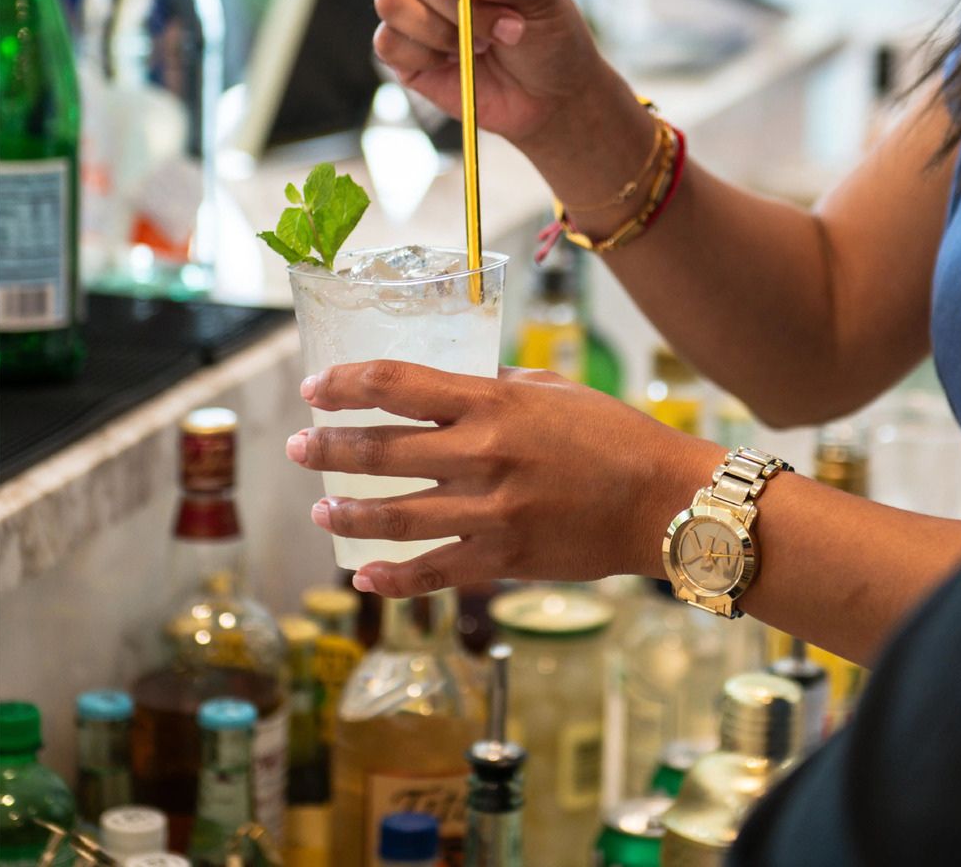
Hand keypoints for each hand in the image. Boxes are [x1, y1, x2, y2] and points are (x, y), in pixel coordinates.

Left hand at [286, 360, 720, 597]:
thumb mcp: (552, 389)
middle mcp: (483, 456)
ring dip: (346, 515)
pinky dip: (392, 578)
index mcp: (494, 404)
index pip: (397, 385)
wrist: (663, 500)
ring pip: (394, 517)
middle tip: (297, 446)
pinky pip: (433, 572)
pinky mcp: (503, 558)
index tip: (315, 387)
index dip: (346, 384)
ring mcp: (491, 512)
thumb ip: (494, 384)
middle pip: (380, 451)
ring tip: (321, 512)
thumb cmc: (613, 434)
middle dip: (327, 448)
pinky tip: (363, 574)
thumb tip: (445, 383)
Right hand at [373, 0, 623, 153]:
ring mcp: (420, 10)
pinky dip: (422, 57)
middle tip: (506, 32)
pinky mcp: (408, 51)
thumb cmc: (552, 39)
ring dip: (439, 33)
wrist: (551, 98)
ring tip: (481, 48)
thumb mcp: (545, 1)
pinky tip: (456, 64)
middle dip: (461, 11)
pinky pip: (387, 43)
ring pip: (391, 3)